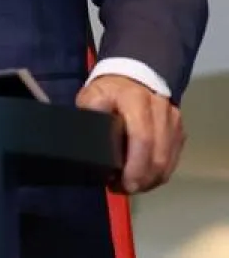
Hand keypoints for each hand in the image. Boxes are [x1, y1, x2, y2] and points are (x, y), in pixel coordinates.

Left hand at [76, 74, 183, 192]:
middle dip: (142, 180)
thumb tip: (87, 133)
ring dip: (150, 180)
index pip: (142, 138)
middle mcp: (160, 111)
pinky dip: (158, 174)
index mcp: (136, 101)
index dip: (135, 166)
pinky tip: (143, 179)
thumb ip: (90, 112)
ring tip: (129, 186)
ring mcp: (173, 122)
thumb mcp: (92, 95)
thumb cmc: (110, 90)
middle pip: (159, 155)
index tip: (124, 183)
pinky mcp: (179, 131)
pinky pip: (173, 159)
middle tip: (122, 189)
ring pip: (169, 161)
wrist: (135, 75)